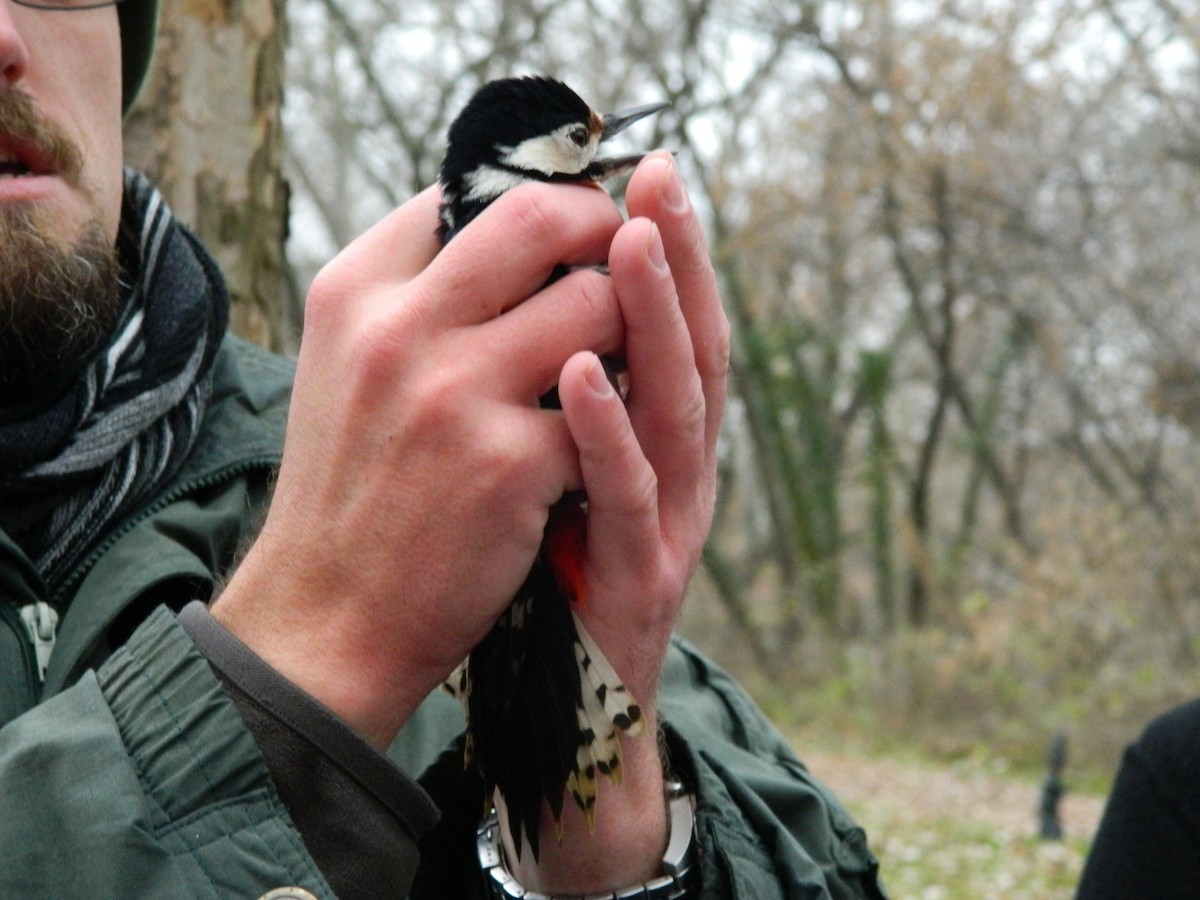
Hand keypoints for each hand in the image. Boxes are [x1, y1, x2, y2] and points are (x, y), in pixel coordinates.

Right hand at [212, 181, 630, 747]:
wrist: (327, 619)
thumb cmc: (350, 487)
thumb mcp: (347, 366)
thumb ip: (413, 296)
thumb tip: (507, 230)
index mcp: (354, 291)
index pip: (464, 191)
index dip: (536, 199)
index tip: (570, 227)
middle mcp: (398, 328)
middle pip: (541, 217)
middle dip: (602, 229)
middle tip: (626, 260)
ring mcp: (456, 393)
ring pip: (598, 303)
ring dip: (625, 328)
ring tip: (614, 361)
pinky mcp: (512, 463)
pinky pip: (606, 405)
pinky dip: (612, 422)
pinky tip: (594, 448)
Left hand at [505, 152, 729, 891]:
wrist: (569, 708)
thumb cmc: (558, 572)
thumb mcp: (571, 468)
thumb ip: (569, 395)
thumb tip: (528, 303)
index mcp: (661, 440)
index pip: (670, 326)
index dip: (670, 249)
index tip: (642, 170)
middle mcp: (682, 471)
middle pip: (693, 347)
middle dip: (679, 258)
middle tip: (659, 178)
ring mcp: (670, 525)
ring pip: (676, 408)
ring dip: (657, 320)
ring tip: (632, 242)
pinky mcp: (640, 580)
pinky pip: (624, 496)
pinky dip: (609, 430)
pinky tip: (583, 371)